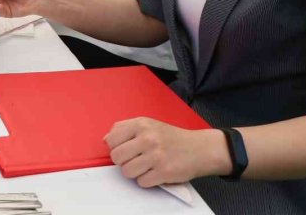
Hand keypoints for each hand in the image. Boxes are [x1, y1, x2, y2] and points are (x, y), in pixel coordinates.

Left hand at [105, 118, 230, 187]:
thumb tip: (106, 140)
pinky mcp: (164, 172)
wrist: (199, 149)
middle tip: (135, 160)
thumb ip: (125, 129)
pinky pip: (142, 182)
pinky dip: (147, 181)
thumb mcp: (148, 124)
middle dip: (123, 162)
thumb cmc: (170, 138)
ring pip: (127, 172)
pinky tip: (155, 173)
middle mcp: (147, 138)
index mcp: (140, 124)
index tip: (125, 149)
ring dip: (134, 173)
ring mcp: (156, 155)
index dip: (115, 148)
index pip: (111, 140)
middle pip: (116, 157)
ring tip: (145, 166)